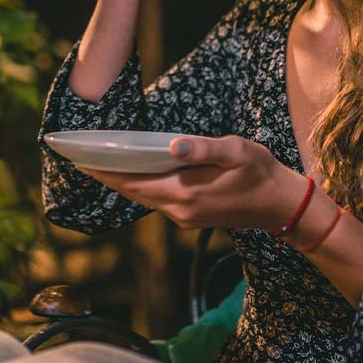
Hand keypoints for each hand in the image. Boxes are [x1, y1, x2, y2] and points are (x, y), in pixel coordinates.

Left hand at [76, 135, 304, 230]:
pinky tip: (137, 172)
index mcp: (185, 193)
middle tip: (83, 158)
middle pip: (133, 192)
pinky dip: (143, 186)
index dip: (106, 173)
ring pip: (145, 197)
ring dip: (124, 182)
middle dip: (108, 177)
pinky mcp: (192, 216)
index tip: (81, 161)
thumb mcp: (235, 151)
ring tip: (103, 163)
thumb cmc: (260, 172)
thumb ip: (203, 148)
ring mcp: (185, 216)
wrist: (281, 205)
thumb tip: (174, 145)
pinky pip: (158, 200)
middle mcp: (179, 210)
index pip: (134, 183)